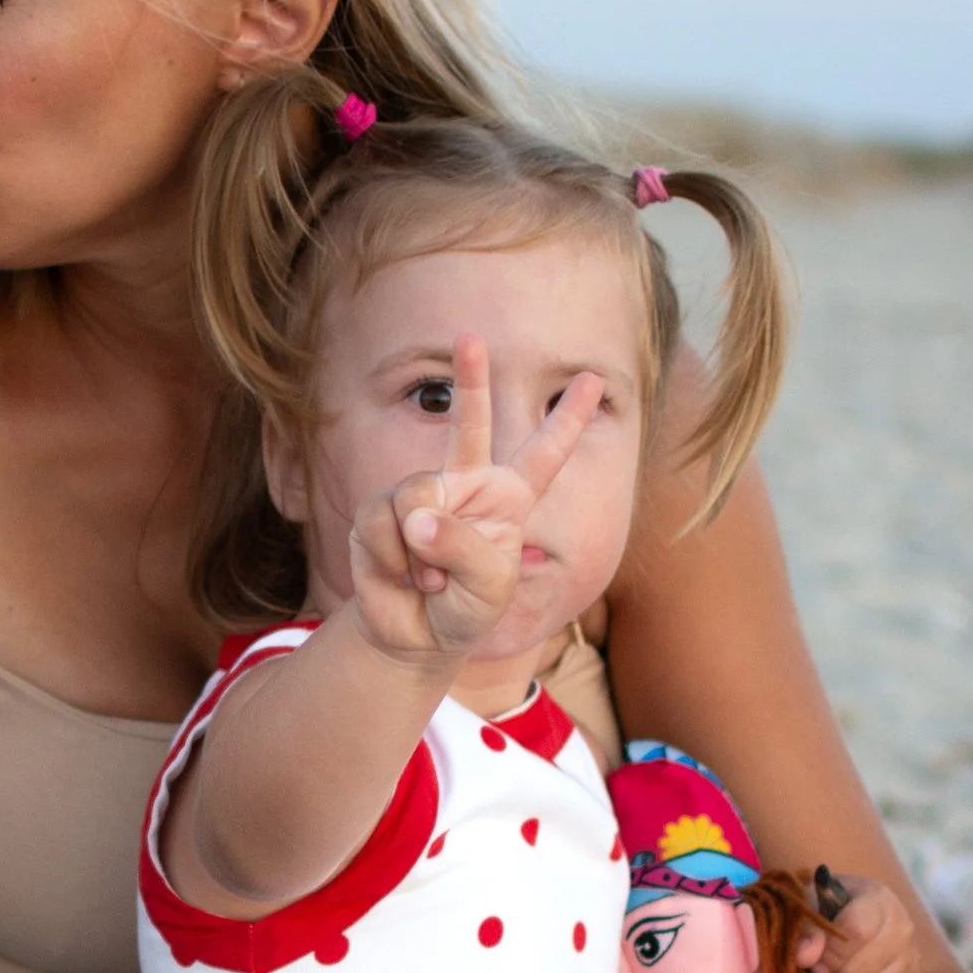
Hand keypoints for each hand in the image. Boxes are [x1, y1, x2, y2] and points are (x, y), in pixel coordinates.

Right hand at [345, 341, 600, 665]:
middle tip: (471, 337)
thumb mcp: (489, 587)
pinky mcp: (379, 514)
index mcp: (508, 498)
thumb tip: (414, 518)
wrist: (415, 635)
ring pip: (416, 495)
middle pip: (467, 423)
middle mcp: (465, 485)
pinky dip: (393, 558)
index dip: (568, 419)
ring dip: (422, 549)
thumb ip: (464, 549)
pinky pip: (381, 523)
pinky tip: (402, 577)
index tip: (593, 380)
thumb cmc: (465, 609)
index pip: (544, 454)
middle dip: (471, 379)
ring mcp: (420, 495)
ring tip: (429, 579)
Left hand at [794, 873, 918, 972]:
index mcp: (879, 901)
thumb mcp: (811, 908)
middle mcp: (903, 929)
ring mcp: (911, 960)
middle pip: (859, 970)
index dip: (828, 952)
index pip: (856, 933)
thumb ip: (805, 928)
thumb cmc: (828, 911)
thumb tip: (804, 956)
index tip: (811, 958)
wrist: (853, 919)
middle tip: (820, 971)